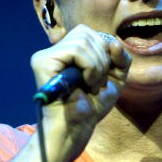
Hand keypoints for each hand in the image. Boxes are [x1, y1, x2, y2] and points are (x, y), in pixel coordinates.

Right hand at [30, 24, 130, 160]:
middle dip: (102, 58)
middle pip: (86, 33)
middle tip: (97, 83)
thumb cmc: (92, 105)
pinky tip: (86, 84)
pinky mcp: (42, 62)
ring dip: (97, 66)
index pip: (90, 33)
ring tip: (92, 85)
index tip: (105, 74)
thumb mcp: (115, 77)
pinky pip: (76, 50)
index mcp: (67, 52)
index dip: (105, 50)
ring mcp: (46, 56)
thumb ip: (120, 57)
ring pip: (82, 40)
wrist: (76, 128)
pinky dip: (90, 67)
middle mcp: (54, 51)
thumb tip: (112, 42)